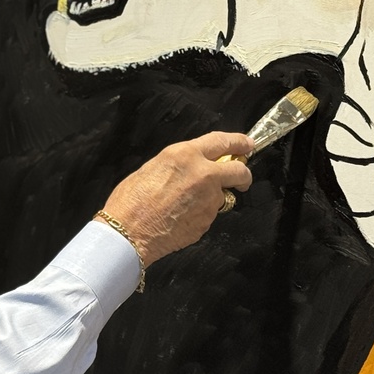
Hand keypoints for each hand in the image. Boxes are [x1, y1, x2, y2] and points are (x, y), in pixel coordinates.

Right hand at [99, 132, 253, 264]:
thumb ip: (180, 164)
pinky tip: (180, 217)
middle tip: (240, 179)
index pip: (223, 141)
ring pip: (222, 196)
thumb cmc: (131, 201)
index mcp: (186, 155)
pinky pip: (209, 214)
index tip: (246, 145)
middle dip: (242, 175)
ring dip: (211, 199)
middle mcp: (203, 174)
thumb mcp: (153, 167)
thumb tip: (193, 166)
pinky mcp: (208, 220)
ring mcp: (208, 199)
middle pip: (239, 170)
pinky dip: (200, 215)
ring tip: (184, 206)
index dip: (239, 143)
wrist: (128, 232)